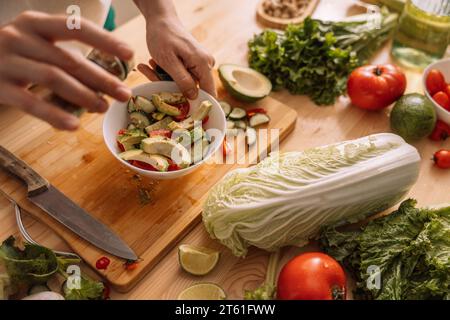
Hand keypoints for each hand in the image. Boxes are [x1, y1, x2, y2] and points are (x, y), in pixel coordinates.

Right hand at [0, 11, 133, 130]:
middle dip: (101, 78)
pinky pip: (30, 102)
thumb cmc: (16, 56)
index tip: (130, 54)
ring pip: (53, 77)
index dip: (105, 40)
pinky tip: (73, 125)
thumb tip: (109, 79)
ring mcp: (7, 60)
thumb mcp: (37, 44)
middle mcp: (20, 37)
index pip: (76, 27)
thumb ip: (66, 54)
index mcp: (35, 23)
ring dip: (83, 95)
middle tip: (124, 94)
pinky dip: (54, 115)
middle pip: (69, 58)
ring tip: (103, 108)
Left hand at [139, 17, 215, 98]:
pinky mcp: (193, 64)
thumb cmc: (163, 37)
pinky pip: (181, 76)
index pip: (209, 93)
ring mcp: (200, 64)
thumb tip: (194, 97)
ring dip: (164, 78)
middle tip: (152, 74)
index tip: (178, 106)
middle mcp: (206, 64)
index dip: (196, 103)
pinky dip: (166, 73)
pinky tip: (152, 63)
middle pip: (193, 88)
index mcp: (203, 64)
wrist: (161, 19)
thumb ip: (183, 80)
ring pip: (184, 83)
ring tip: (150, 64)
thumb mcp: (169, 61)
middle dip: (171, 86)